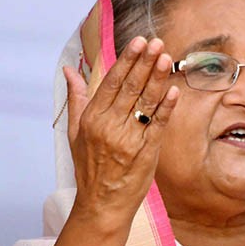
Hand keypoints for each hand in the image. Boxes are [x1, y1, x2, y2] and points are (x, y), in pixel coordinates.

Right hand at [63, 36, 178, 230]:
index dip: (126, 60)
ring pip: (146, 103)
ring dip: (157, 79)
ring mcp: (128, 139)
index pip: (112, 82)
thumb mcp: (75, 132)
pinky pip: (158, 125)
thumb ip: (77, 99)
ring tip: (167, 58)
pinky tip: (174, 90)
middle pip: (130, 88)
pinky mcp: (146, 152)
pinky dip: (166, 107)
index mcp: (92, 118)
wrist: (102, 204)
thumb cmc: (89, 167)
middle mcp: (109, 126)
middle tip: (157, 42)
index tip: (138, 42)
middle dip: (144, 63)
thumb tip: (70, 70)